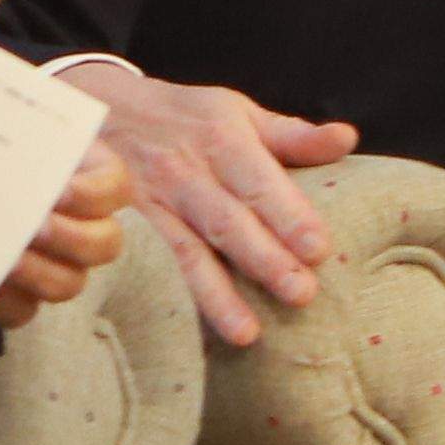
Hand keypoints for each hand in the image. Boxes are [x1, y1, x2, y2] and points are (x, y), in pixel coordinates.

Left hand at [0, 150, 135, 331]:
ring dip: (40, 274)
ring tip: (5, 261)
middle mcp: (83, 226)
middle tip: (33, 228)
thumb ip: (11, 139)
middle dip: (72, 238)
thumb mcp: (4, 136)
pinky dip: (6, 299)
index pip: (116, 187)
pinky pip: (26, 310)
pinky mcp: (23, 294)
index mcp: (87, 179)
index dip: (94, 195)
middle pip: (107, 243)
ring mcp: (58, 265)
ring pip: (71, 283)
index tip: (60, 192)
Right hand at [57, 66, 357, 349]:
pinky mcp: (124, 230)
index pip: (260, 184)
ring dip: (216, 295)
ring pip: (186, 254)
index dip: (288, 216)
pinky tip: (187, 330)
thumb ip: (293, 135)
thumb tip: (347, 138)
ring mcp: (151, 206)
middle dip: (264, 260)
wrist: (96, 110)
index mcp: (222, 141)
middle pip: (227, 223)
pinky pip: (148, 267)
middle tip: (301, 294)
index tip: (319, 249)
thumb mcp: (238, 112)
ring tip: (246, 334)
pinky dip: (168, 298)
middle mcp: (186, 174)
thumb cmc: (185, 118)